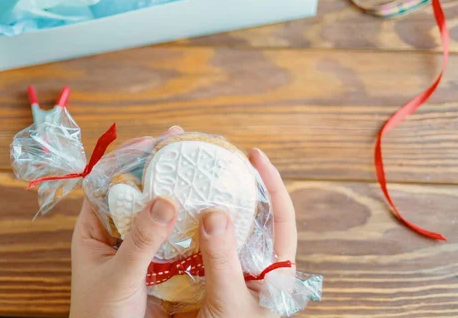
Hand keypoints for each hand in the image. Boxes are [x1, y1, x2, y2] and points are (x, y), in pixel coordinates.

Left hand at [69, 127, 183, 317]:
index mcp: (94, 230)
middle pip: (138, 193)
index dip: (128, 158)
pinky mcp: (161, 266)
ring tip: (202, 171)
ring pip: (160, 215)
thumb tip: (163, 200)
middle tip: (184, 145)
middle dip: (159, 170)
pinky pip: (177, 240)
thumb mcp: (118, 276)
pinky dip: (192, 226)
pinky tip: (211, 212)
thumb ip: (140, 242)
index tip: (153, 140)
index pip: (107, 183)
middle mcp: (118, 234)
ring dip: (179, 195)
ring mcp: (141, 250)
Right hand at [175, 148, 296, 317]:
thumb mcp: (228, 302)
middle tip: (216, 157)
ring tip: (194, 175)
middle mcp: (254, 265)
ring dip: (210, 201)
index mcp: (274, 270)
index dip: (271, 183)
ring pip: (224, 227)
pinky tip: (175, 211)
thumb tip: (216, 213)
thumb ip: (223, 261)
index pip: (281, 216)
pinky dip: (189, 225)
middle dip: (235, 184)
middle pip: (251, 215)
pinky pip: (199, 244)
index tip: (255, 155)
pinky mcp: (206, 277)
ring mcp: (231, 270)